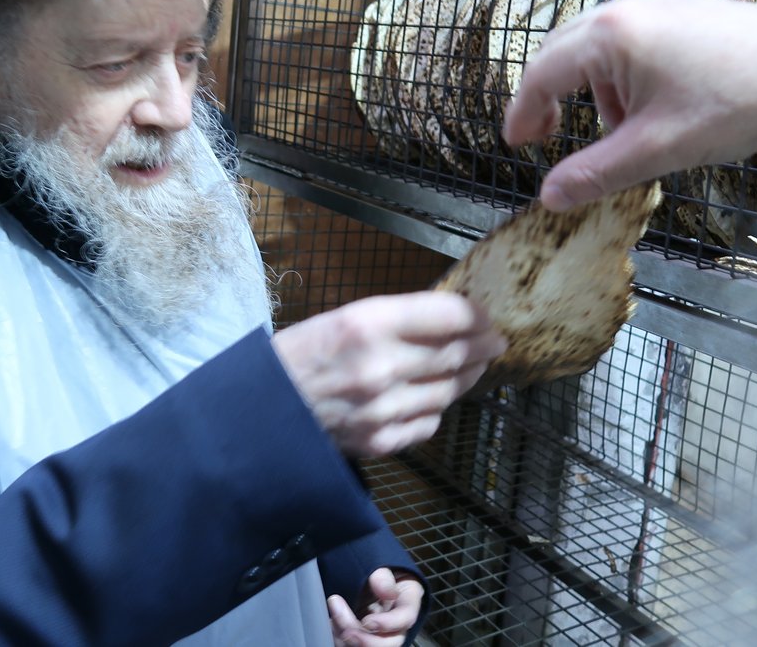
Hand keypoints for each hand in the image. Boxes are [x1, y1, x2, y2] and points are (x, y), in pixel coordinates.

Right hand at [272, 292, 505, 457]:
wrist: (260, 408)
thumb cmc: (299, 354)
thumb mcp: (343, 317)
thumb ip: (395, 319)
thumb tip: (447, 322)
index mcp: (368, 324)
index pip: (449, 317)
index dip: (477, 316)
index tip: (486, 316)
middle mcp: (382, 367)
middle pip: (456, 354)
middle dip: (483, 345)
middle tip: (496, 341)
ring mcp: (384, 409)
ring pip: (449, 390)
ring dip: (469, 375)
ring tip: (475, 365)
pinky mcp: (381, 441)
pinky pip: (429, 422)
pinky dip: (438, 407)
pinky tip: (436, 396)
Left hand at [327, 567, 424, 646]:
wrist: (359, 572)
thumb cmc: (373, 568)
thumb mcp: (379, 566)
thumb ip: (383, 577)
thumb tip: (388, 593)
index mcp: (407, 602)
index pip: (406, 618)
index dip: (388, 624)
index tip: (367, 621)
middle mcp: (397, 623)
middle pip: (390, 643)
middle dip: (366, 640)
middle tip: (345, 631)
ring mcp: (380, 632)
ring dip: (349, 639)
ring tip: (333, 620)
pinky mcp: (362, 636)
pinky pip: (352, 644)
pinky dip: (340, 638)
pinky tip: (331, 624)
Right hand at [502, 0, 756, 210]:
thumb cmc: (740, 104)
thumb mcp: (657, 150)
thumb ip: (596, 173)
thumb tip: (551, 196)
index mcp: (611, 35)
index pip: (541, 73)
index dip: (521, 112)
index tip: (516, 143)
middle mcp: (628, 6)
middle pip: (563, 51)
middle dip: (551, 97)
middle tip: (544, 137)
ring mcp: (660, 1)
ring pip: (598, 45)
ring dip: (595, 89)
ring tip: (622, 134)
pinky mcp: (687, 7)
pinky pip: (633, 38)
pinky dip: (625, 73)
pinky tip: (654, 107)